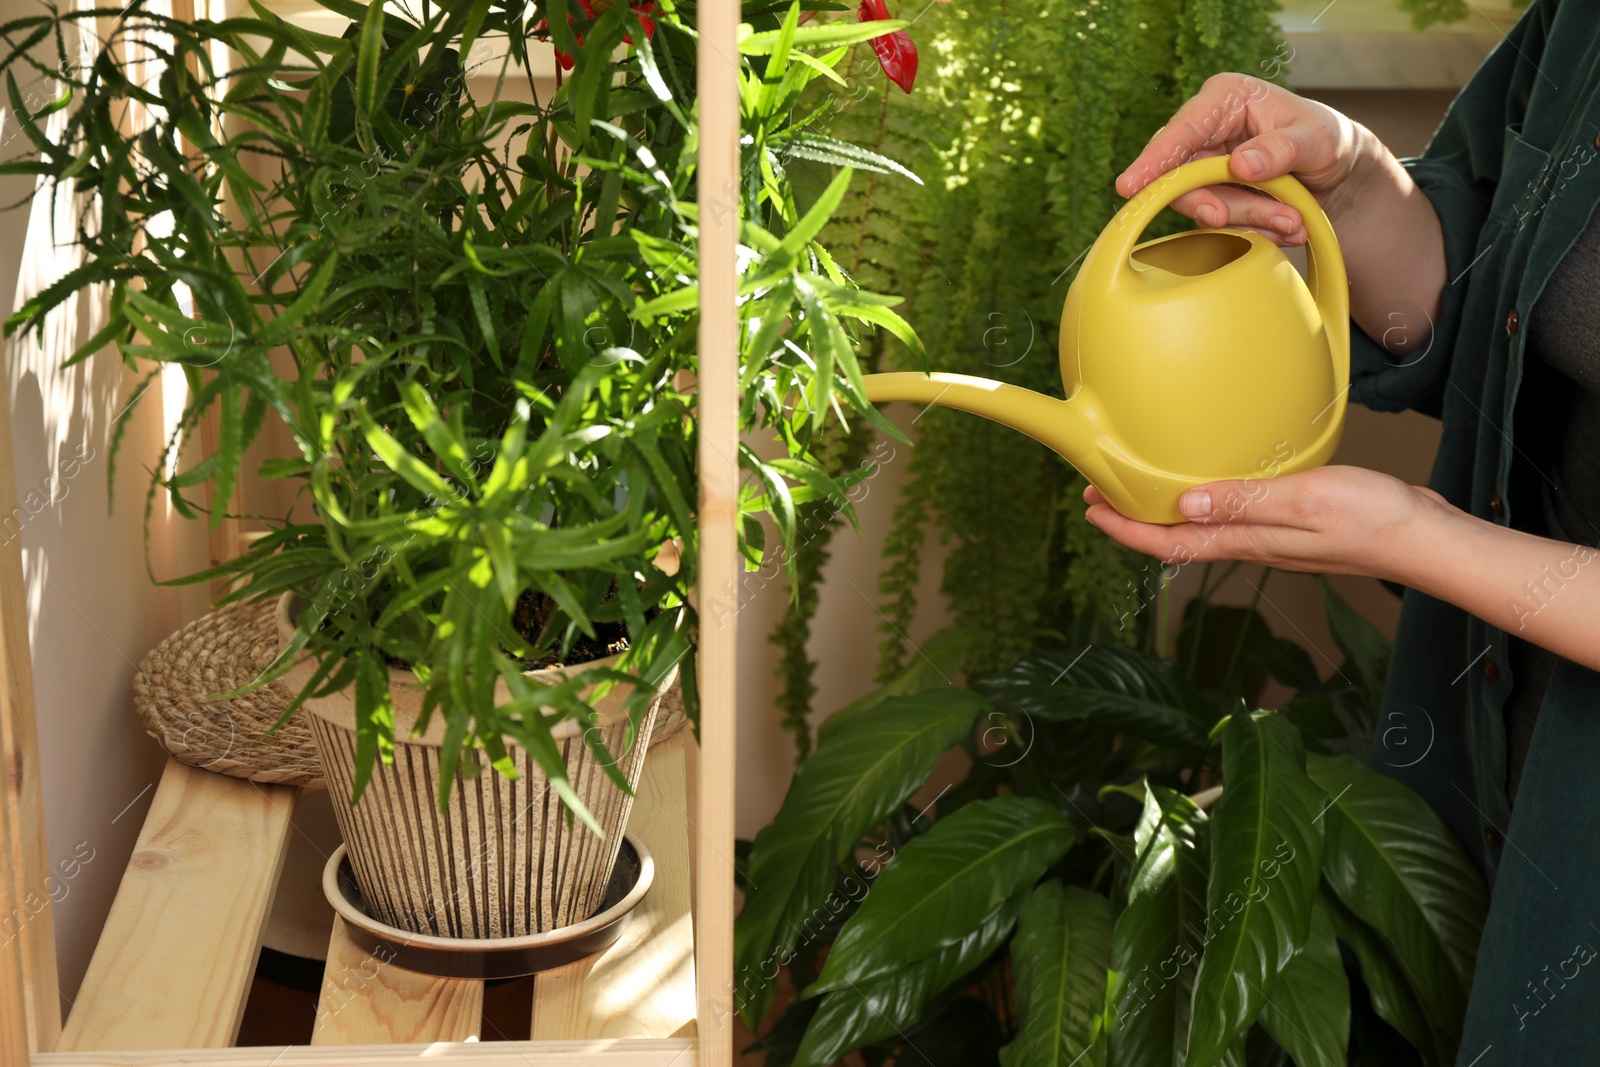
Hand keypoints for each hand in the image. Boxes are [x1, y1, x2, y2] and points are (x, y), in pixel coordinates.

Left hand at [1082, 465, 1461, 580]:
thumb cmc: (1373, 520)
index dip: (1126, 529)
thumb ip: (1244, 502)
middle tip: (1102, 494)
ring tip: (1143, 490)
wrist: (1426, 538)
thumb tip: (1184, 505)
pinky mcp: (1294, 525)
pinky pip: (1235, 517)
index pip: (1170, 542)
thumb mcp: (1302, 500)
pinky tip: (1212, 486)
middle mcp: (1253, 544)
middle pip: (1179, 538)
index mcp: (1248, 540)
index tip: (1092, 510)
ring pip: (1204, 529)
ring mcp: (1273, 538)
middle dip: (1136, 520)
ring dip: (1168, 512)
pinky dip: (1208, 503)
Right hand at [1116, 73, 1380, 246]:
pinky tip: (1283, 224)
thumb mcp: (1316, 139)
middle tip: (1254, 220)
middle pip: (1182, 176)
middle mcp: (1206, 130)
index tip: (1131, 186)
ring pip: (1202, 203)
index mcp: (1224, 99)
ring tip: (1292, 221)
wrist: (1338, 170)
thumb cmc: (1326, 140)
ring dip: (1247, 218)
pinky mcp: (1212, 192)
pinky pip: (1217, 219)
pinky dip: (1251, 228)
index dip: (1154, 161)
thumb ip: (1280, 149)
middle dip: (1220, 204)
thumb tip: (1240, 164)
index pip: (1181, 131)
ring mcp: (1206, 164)